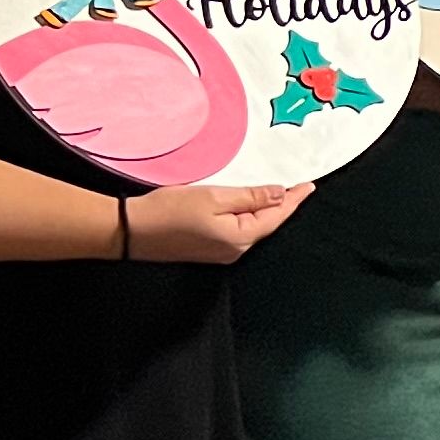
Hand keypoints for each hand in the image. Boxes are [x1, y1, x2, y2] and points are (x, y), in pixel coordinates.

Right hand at [126, 182, 311, 261]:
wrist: (129, 231)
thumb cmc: (169, 211)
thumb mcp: (214, 197)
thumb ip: (250, 196)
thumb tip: (280, 193)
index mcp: (240, 238)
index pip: (276, 216)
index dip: (294, 200)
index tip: (310, 186)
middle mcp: (235, 250)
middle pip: (267, 224)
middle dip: (284, 206)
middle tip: (300, 187)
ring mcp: (221, 253)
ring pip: (253, 228)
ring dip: (266, 210)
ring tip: (281, 193)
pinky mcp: (208, 250)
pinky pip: (239, 231)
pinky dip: (249, 217)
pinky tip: (251, 206)